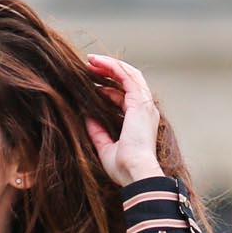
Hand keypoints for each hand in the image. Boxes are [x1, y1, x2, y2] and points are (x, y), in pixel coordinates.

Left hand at [84, 53, 163, 185]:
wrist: (135, 172)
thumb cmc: (123, 167)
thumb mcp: (105, 147)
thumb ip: (97, 131)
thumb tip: (86, 117)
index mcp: (139, 120)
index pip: (124, 96)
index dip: (107, 88)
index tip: (90, 85)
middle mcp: (144, 109)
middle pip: (128, 80)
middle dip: (108, 71)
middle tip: (89, 66)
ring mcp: (144, 104)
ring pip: (129, 74)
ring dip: (109, 65)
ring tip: (91, 60)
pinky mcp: (140, 101)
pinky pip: (127, 76)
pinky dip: (112, 67)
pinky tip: (97, 63)